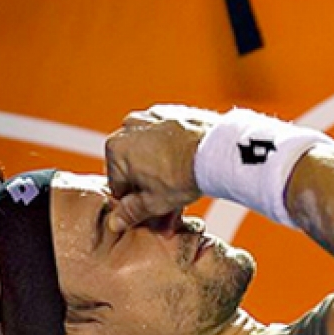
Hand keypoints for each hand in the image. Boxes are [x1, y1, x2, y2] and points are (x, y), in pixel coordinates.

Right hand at [104, 105, 217, 231]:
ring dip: (161, 168)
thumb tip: (116, 221)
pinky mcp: (172, 113)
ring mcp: (151, 117)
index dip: (135, 203)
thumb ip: (131, 213)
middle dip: (150, 186)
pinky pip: (166, 137)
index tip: (151, 210)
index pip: (118, 186)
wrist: (218, 151)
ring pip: (150, 151)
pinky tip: (188, 165)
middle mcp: (128, 127)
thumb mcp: (155, 203)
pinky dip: (173, 150)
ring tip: (181, 185)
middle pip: (134, 167)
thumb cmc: (186, 174)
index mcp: (115, 149)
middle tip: (169, 201)